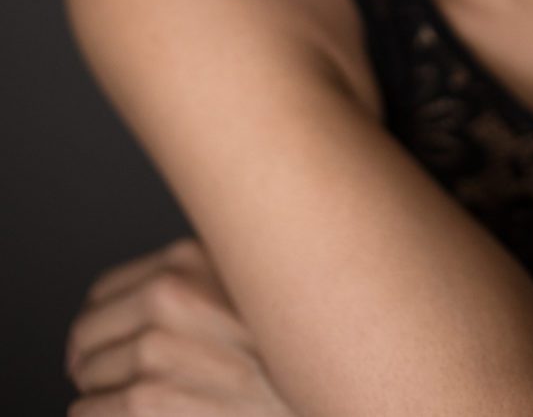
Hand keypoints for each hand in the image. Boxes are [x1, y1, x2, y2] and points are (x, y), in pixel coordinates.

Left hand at [65, 236, 294, 414]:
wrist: (315, 395)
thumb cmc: (286, 346)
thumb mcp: (247, 283)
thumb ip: (201, 276)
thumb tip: (149, 299)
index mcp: (188, 259)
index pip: (105, 290)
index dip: (100, 319)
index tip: (102, 339)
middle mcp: (171, 295)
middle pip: (89, 328)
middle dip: (89, 354)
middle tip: (93, 369)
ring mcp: (160, 347)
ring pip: (89, 369)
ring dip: (93, 388)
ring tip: (106, 395)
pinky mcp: (153, 397)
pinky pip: (94, 408)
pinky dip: (93, 413)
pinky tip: (107, 413)